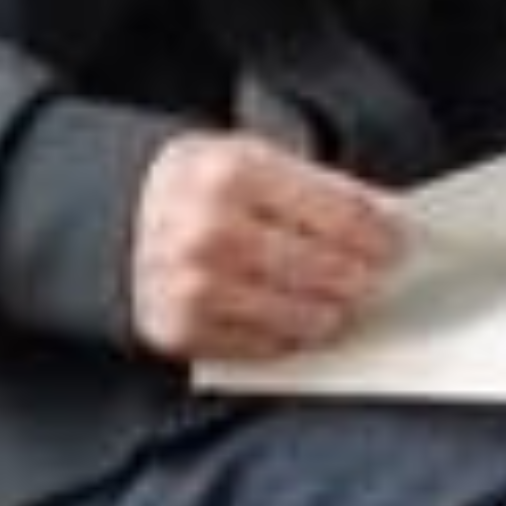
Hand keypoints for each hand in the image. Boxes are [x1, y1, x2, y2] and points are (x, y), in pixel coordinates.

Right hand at [129, 132, 405, 364]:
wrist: (107, 218)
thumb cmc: (194, 186)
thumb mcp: (250, 157)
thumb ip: (320, 186)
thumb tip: (391, 219)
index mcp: (234, 173)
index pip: (342, 214)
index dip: (382, 235)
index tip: (399, 244)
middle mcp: (211, 231)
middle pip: (330, 271)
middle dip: (363, 278)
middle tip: (375, 278)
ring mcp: (194, 286)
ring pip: (306, 318)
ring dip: (333, 313)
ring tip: (337, 299)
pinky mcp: (182, 331)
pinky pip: (268, 348)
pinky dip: (291, 337)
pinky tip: (292, 317)